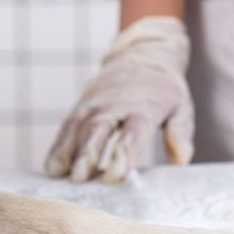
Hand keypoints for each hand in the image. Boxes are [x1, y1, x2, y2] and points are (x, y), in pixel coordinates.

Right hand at [45, 16, 192, 182]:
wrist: (142, 55)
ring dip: (68, 151)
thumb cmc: (163, 89)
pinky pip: (67, 126)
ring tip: (60, 174)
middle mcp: (114, 104)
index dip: (123, 152)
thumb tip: (181, 159)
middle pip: (98, 128)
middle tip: (80, 178)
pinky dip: (59, 145)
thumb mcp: (181, 106)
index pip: (132, 131)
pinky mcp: (81, 105)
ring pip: (78, 126)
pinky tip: (52, 166)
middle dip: (88, 153)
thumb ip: (180, 131)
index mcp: (143, 107)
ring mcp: (94, 104)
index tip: (114, 175)